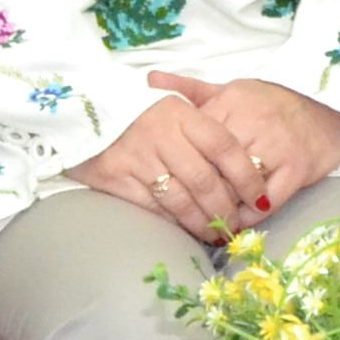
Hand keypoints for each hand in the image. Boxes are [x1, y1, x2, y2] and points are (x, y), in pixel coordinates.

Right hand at [69, 86, 258, 243]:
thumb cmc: (137, 111)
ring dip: (202, 223)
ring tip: (214, 233)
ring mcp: (139, 158)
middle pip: (205, 180)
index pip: (224, 146)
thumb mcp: (172, 105)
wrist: (81, 111)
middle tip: (235, 225)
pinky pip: (154, 208)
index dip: (247, 176)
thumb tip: (246, 160)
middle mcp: (161, 134)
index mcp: (180, 113)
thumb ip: (204, 126)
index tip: (259, 197)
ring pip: (181, 200)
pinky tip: (185, 229)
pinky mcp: (118, 178)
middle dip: (225, 210)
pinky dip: (174, 222)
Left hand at [153, 73, 339, 216]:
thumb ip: (191, 89)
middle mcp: (253, 121)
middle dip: (202, 190)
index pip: (197, 139)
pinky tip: (240, 221)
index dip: (185, 163)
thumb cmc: (273, 103)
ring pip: (237, 185)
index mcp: (233, 100)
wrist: (328, 111)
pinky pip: (267, 200)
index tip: (174, 180)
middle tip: (190, 209)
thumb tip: (148, 79)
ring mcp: (277, 145)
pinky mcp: (297, 167)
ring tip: (212, 220)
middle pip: (214, 165)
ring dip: (224, 207)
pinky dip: (250, 216)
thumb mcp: (232, 90)